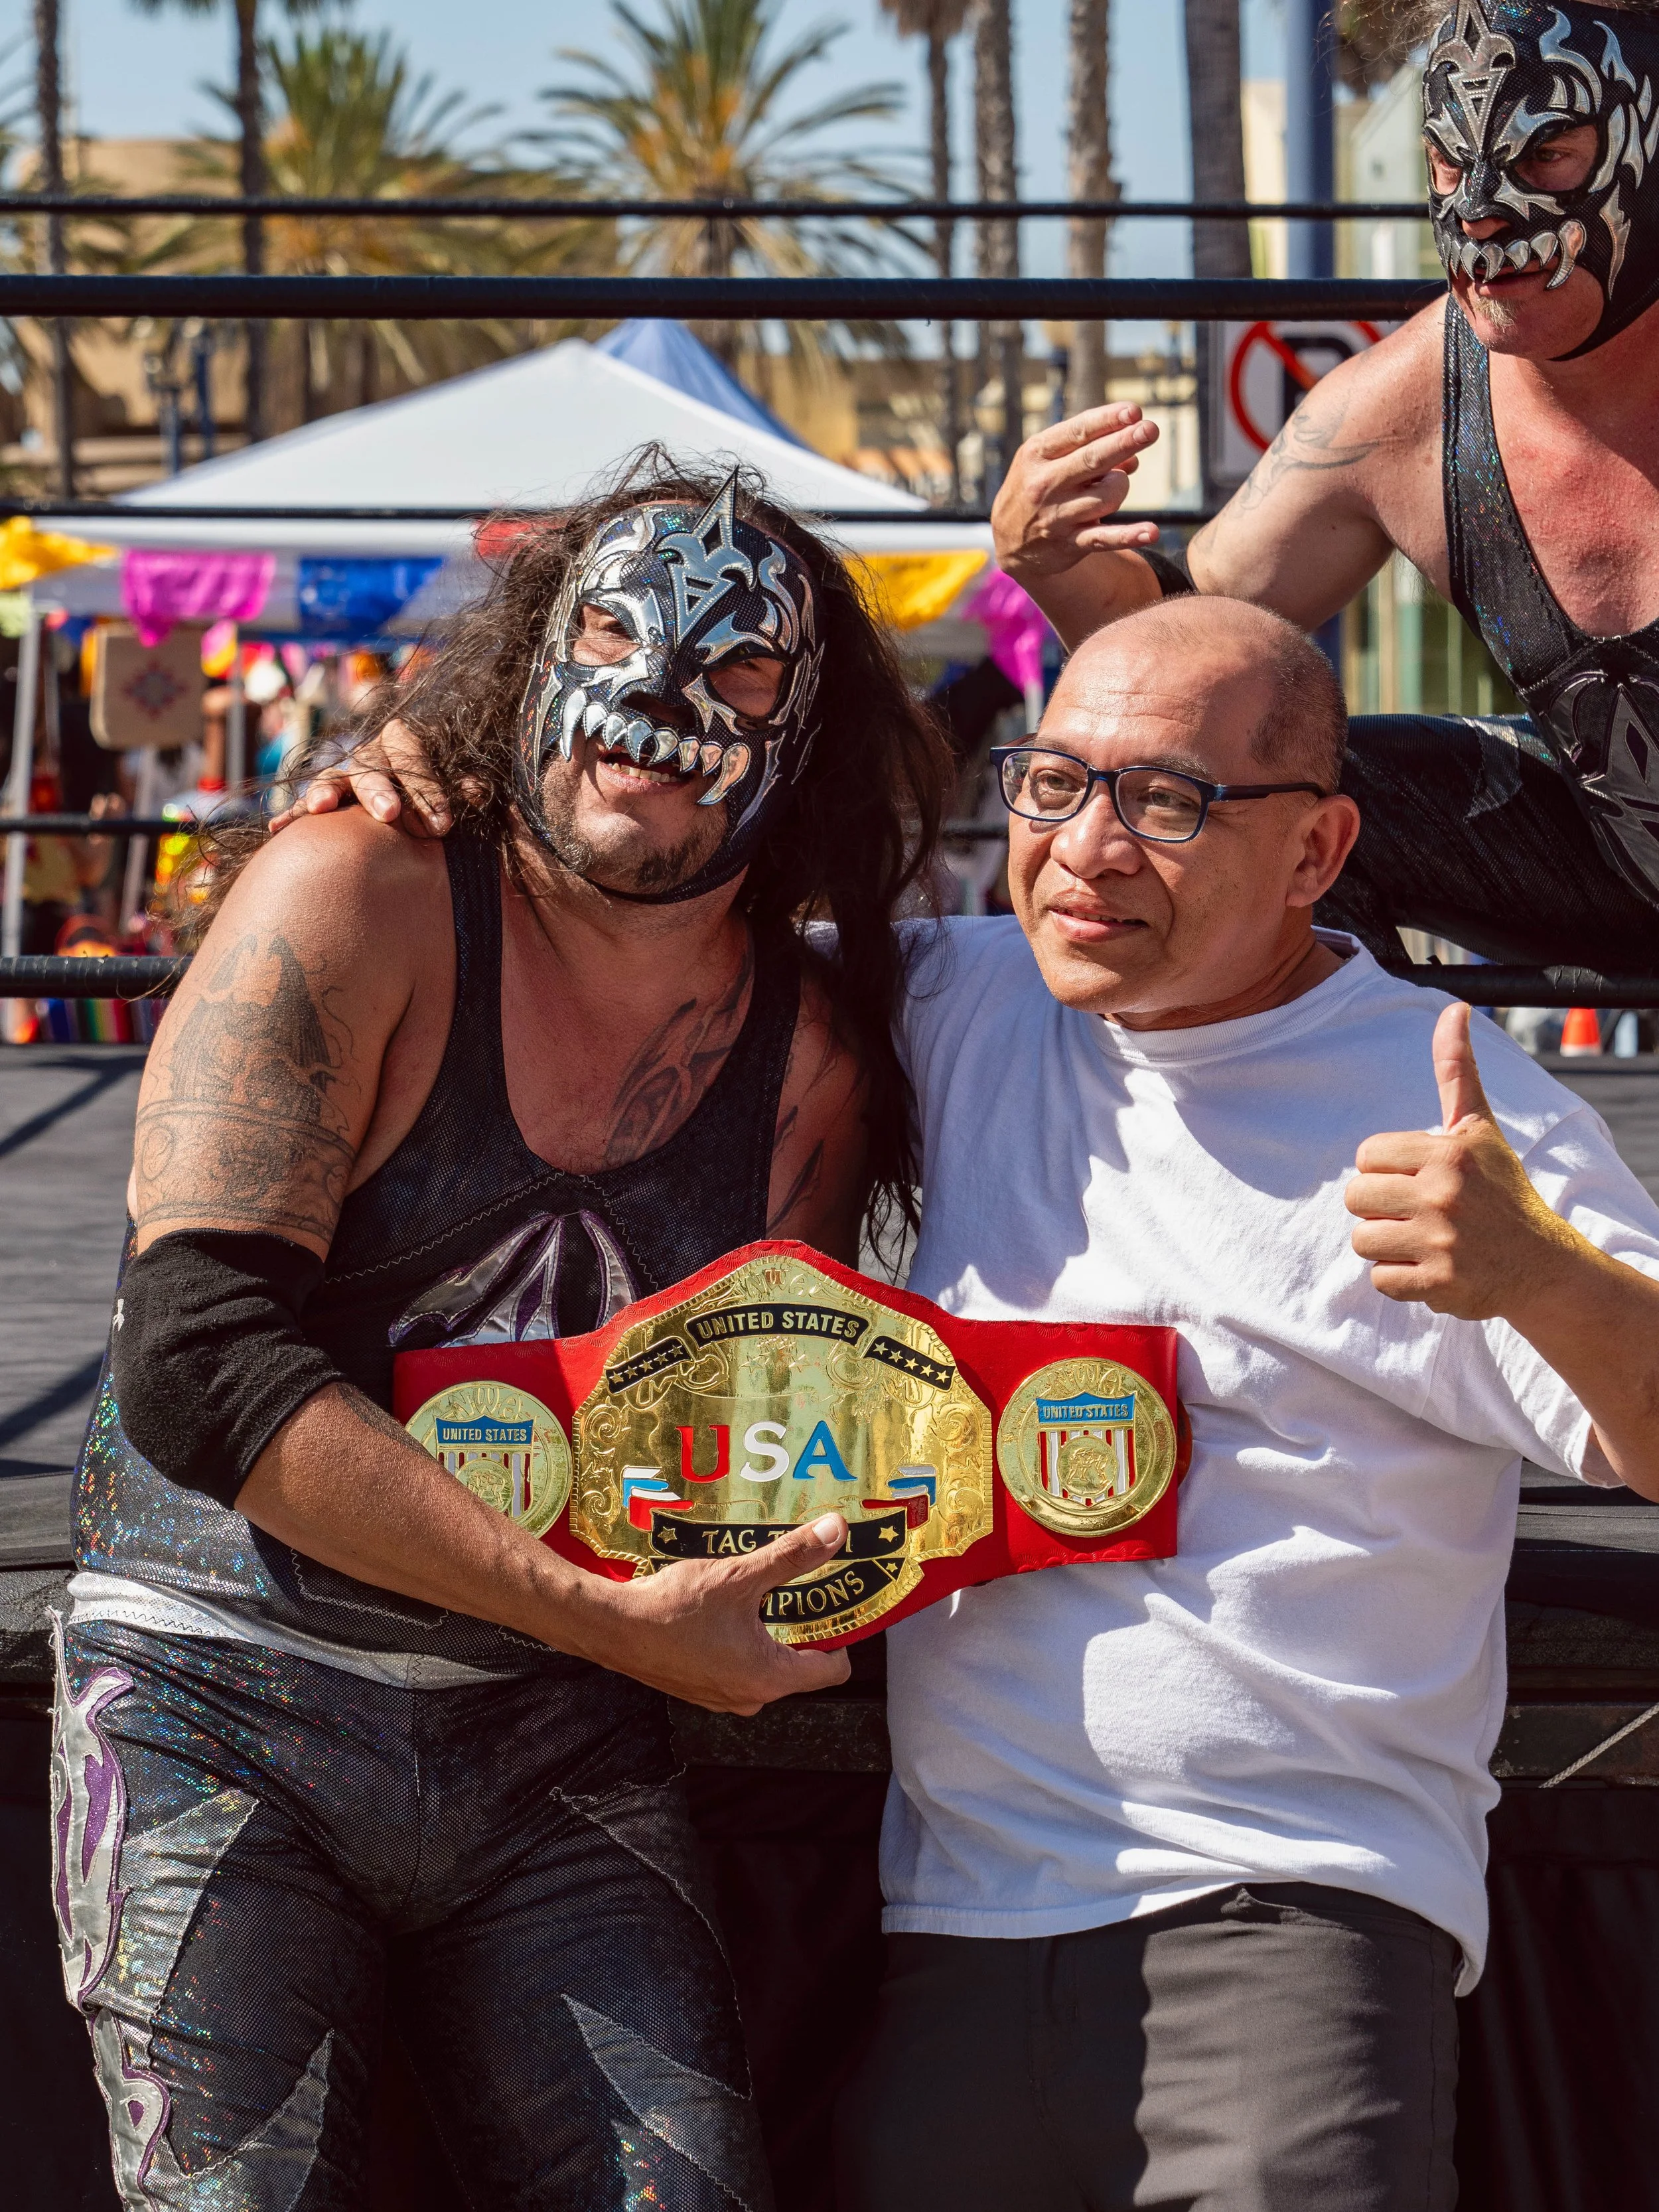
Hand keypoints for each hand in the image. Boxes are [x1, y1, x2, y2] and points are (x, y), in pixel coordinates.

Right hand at [268, 718, 455, 837]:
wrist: (428, 822)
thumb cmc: (448, 808)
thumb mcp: (464, 798)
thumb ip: (467, 793)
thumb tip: (477, 789)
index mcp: (408, 744)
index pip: (413, 755)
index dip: (427, 787)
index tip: (442, 823)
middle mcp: (375, 755)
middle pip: (370, 763)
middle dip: (378, 788)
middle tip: (389, 814)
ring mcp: (347, 776)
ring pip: (335, 777)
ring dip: (327, 790)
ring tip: (322, 807)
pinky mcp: (327, 802)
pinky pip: (306, 807)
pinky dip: (293, 816)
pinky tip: (278, 829)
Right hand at [579, 1513, 854, 1713]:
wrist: (614, 1627)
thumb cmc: (675, 1608)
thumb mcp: (740, 1576)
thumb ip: (792, 1556)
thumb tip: (835, 1533)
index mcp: (770, 1677)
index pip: (833, 1669)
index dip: (842, 1635)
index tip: (838, 1604)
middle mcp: (751, 1697)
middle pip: (800, 1667)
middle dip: (804, 1628)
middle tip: (803, 1590)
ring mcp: (723, 1697)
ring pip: (767, 1665)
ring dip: (771, 1633)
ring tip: (765, 1593)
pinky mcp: (701, 1689)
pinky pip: (738, 1668)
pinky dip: (743, 1642)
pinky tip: (728, 1610)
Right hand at [992, 403, 1164, 583]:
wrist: (1009, 540)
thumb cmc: (1037, 486)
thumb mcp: (1049, 460)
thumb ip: (1088, 449)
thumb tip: (1134, 453)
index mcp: (1037, 453)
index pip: (1078, 432)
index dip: (1108, 420)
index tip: (1134, 412)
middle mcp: (1045, 483)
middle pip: (1093, 459)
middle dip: (1124, 442)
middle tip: (1150, 430)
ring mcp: (1057, 515)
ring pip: (1108, 495)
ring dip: (1122, 486)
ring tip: (1113, 485)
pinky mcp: (1069, 544)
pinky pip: (1105, 538)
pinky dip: (1130, 535)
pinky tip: (1151, 533)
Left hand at [1345, 1002, 1573, 1322]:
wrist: (1542, 1263)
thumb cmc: (1501, 1189)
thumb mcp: (1479, 1126)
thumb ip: (1456, 1070)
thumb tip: (1454, 1007)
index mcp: (1446, 1152)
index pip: (1365, 1156)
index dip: (1386, 1169)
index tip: (1420, 1178)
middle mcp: (1444, 1194)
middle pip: (1356, 1197)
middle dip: (1381, 1206)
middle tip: (1421, 1212)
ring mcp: (1442, 1241)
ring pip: (1362, 1239)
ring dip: (1387, 1244)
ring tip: (1426, 1240)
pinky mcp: (1440, 1284)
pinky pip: (1380, 1280)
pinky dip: (1401, 1279)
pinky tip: (1433, 1268)